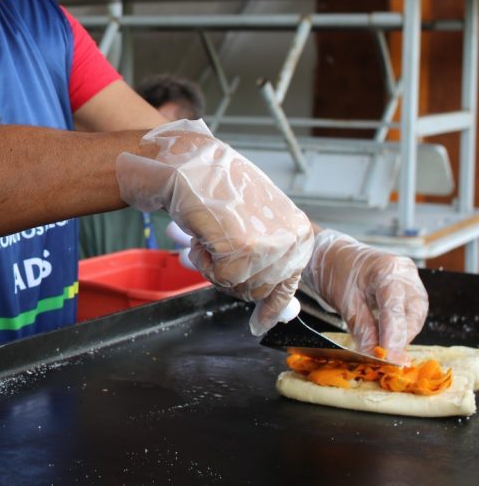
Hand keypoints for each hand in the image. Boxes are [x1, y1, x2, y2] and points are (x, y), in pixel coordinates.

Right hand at [116, 119, 313, 335]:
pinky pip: (219, 279)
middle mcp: (291, 238)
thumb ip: (271, 265)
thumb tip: (287, 313)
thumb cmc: (216, 188)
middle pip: (259, 290)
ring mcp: (269, 244)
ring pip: (239, 288)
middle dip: (232, 278)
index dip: (270, 306)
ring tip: (209, 236)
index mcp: (299, 231)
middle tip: (215, 249)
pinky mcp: (242, 249)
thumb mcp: (254, 225)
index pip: (288, 284)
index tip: (259, 323)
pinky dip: (203, 262)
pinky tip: (200, 237)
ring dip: (215, 268)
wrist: (188, 164)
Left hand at [300, 228, 427, 364]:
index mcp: (388, 270)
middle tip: (385, 358)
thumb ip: (362, 329)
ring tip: (384, 350)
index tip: (388, 357)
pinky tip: (388, 338)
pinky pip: (412, 313)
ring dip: (401, 336)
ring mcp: (411, 279)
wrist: (332, 254)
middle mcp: (406, 273)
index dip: (393, 335)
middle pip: (412, 315)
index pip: (395, 308)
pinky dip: (401, 328)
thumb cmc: (335, 272)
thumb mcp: (345, 302)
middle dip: (399, 339)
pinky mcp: (410, 288)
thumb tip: (373, 354)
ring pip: (415, 317)